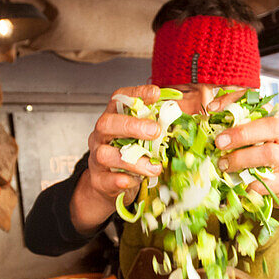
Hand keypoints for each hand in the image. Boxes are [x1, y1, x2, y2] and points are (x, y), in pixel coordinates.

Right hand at [71, 85, 164, 232]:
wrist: (108, 184)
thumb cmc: (129, 155)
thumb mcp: (141, 138)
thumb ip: (155, 127)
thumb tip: (182, 117)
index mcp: (113, 119)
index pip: (118, 99)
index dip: (136, 94)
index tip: (156, 93)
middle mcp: (101, 136)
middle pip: (107, 124)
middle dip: (132, 126)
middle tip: (156, 131)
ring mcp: (96, 158)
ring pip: (106, 154)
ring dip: (133, 160)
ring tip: (155, 167)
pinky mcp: (98, 180)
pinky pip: (107, 179)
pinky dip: (122, 180)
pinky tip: (136, 180)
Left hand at [214, 113, 278, 225]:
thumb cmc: (268, 159)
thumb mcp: (258, 140)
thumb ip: (239, 131)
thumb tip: (205, 124)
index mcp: (278, 121)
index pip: (259, 102)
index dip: (235, 101)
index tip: (212, 109)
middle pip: (270, 127)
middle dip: (241, 133)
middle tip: (219, 142)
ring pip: (268, 153)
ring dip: (241, 158)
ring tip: (224, 165)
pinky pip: (266, 181)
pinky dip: (248, 182)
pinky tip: (239, 183)